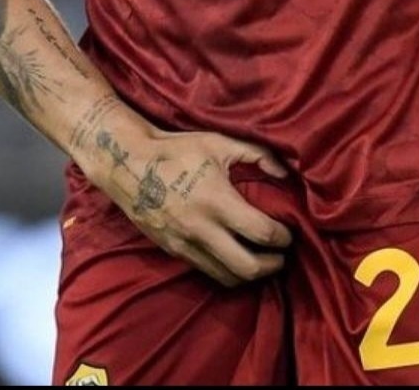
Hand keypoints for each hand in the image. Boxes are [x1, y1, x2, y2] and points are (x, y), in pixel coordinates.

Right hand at [90, 120, 293, 287]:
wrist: (130, 164)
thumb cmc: (178, 150)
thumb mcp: (219, 143)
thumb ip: (257, 155)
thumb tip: (285, 173)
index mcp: (217, 201)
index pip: (261, 233)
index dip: (282, 238)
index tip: (289, 233)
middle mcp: (202, 229)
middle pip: (247, 267)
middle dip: (272, 266)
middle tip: (281, 256)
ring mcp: (186, 244)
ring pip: (227, 277)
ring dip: (250, 274)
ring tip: (261, 260)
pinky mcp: (174, 251)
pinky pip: (207, 271)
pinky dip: (226, 270)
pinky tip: (234, 258)